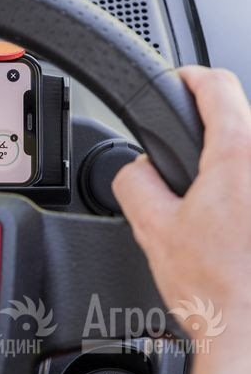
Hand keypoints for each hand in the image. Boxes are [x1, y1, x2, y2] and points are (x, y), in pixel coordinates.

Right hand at [113, 66, 250, 340]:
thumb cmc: (221, 295)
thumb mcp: (152, 230)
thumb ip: (134, 182)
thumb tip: (138, 169)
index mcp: (240, 158)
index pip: (217, 87)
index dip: (190, 78)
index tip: (181, 82)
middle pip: (240, 126)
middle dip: (209, 143)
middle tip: (189, 177)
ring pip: (250, 161)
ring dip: (230, 177)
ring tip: (216, 221)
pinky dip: (240, 203)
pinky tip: (237, 238)